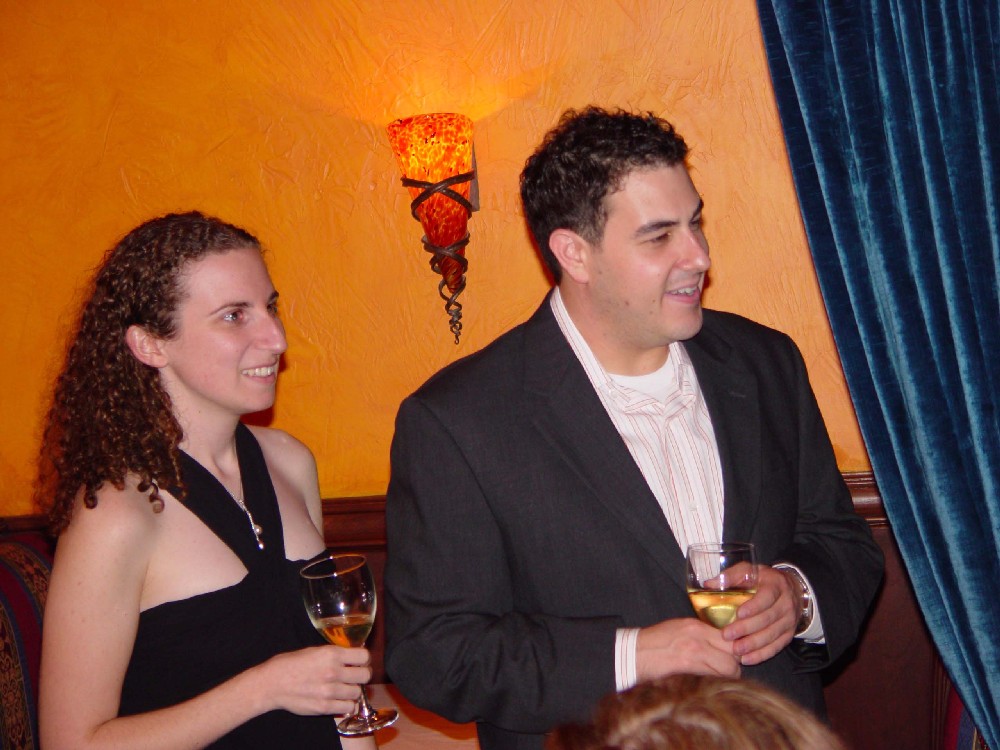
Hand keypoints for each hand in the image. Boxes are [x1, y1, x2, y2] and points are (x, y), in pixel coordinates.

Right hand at [254, 645, 371, 715]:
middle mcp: (333, 671)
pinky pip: (348, 707)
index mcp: (331, 654)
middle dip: (361, 675)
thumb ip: (335, 655)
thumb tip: (352, 657)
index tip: (359, 662)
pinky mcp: (324, 706)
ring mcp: (330, 690)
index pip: (364, 657)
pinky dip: (346, 705)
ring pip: (358, 692)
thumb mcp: (315, 651)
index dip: (363, 660)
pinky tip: (340, 700)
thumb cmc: (291, 664)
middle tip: (354, 676)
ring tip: (344, 689)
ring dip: (353, 691)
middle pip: (365, 675)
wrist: (272, 683)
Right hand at [636, 618, 739, 680]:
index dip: (735, 650)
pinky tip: (708, 686)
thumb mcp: (678, 630)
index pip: (730, 637)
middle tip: (728, 673)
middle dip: (735, 665)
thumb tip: (720, 647)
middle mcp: (699, 636)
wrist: (633, 654)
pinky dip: (716, 683)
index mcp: (696, 626)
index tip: (732, 659)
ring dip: (728, 677)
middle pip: (734, 652)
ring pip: (729, 668)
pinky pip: (715, 678)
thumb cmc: (653, 644)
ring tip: (718, 681)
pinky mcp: (689, 667)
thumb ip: (700, 635)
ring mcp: (695, 651)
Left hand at [722, 566, 799, 664]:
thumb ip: (730, 576)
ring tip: (736, 650)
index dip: (754, 606)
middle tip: (728, 635)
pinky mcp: (789, 634)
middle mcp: (786, 603)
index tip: (738, 614)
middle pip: (768, 618)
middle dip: (747, 629)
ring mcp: (789, 620)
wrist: (791, 588)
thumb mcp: (748, 571)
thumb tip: (708, 584)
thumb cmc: (763, 580)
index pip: (767, 596)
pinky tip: (748, 659)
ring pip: (772, 635)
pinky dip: (763, 654)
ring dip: (754, 644)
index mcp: (776, 585)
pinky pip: (777, 646)